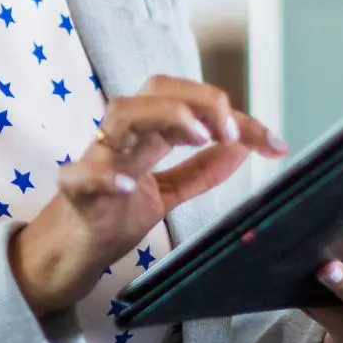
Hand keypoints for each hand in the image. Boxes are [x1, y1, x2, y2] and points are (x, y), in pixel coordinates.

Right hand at [10, 75, 288, 314]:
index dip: (235, 117)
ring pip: (122, 113)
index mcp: (145, 135)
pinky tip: (130, 184)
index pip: (191, 104)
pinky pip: (82, 175)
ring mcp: (96, 160)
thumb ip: (200, 171)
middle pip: (155, 89)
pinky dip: (105, 174)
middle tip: (231, 130)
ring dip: (166, 115)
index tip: (274, 144)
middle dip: (200, 99)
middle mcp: (122, 138)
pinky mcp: (74, 193)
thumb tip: (242, 147)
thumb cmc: (111, 216)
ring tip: (201, 136)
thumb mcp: (166, 192)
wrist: (68, 254)